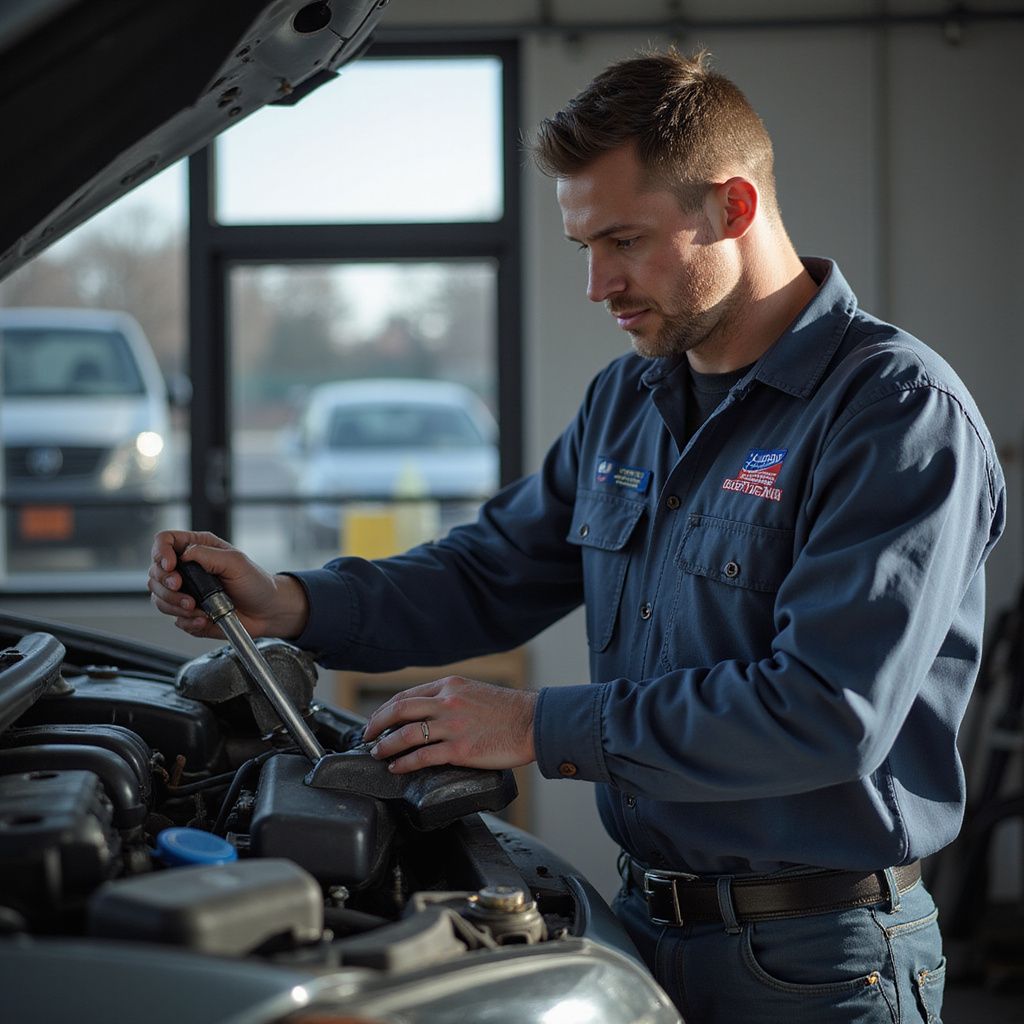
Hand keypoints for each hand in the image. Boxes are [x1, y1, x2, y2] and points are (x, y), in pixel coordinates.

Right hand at [148, 530, 308, 639]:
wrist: (268, 611)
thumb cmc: (256, 582)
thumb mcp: (235, 562)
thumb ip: (207, 555)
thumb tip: (183, 555)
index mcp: (198, 549)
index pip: (164, 542)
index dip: (160, 553)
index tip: (171, 567)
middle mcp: (188, 569)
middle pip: (155, 572)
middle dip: (166, 585)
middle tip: (184, 592)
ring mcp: (187, 592)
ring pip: (160, 597)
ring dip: (175, 605)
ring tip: (197, 608)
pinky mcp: (190, 613)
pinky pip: (175, 618)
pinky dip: (187, 621)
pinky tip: (204, 619)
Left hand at [364, 676, 536, 773]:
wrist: (533, 722)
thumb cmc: (508, 710)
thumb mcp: (474, 692)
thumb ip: (450, 698)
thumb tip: (428, 712)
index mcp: (450, 686)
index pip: (407, 695)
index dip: (386, 709)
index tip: (377, 720)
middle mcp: (447, 702)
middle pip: (400, 709)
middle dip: (377, 724)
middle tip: (367, 736)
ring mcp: (453, 725)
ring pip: (407, 734)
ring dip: (387, 745)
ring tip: (378, 753)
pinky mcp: (460, 749)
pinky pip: (423, 756)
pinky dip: (405, 763)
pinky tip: (397, 768)